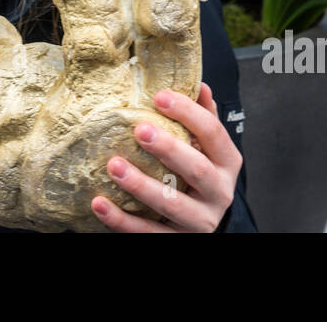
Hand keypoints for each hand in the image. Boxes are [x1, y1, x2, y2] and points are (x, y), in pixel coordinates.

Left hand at [91, 83, 241, 232]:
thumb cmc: (199, 175)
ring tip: (114, 166)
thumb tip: (200, 85)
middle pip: (196, 169)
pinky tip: (99, 202)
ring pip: (171, 204)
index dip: (188, 113)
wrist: (200, 222)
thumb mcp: (207, 147)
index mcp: (227, 162)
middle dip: (168, 148)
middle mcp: (219, 192)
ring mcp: (200, 220)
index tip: (159, 97)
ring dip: (140, 185)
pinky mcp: (178, 240)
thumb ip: (203, 118)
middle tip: (139, 130)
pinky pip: (147, 232)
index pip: (213, 132)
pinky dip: (121, 219)